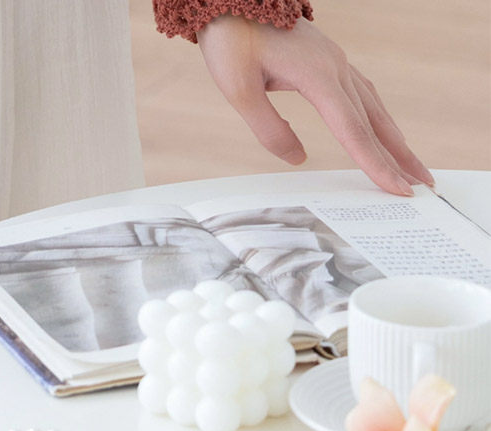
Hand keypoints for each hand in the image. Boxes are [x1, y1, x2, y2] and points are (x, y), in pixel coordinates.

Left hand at [197, 16, 431, 195]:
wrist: (233, 4)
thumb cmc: (232, 43)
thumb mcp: (239, 90)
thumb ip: (268, 128)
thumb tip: (297, 159)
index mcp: (318, 76)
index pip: (353, 130)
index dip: (376, 162)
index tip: (397, 188)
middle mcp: (336, 68)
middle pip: (374, 121)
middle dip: (399, 156)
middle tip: (422, 185)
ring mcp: (336, 62)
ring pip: (373, 106)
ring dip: (393, 137)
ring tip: (410, 165)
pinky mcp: (329, 61)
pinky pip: (362, 93)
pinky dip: (376, 117)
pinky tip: (382, 131)